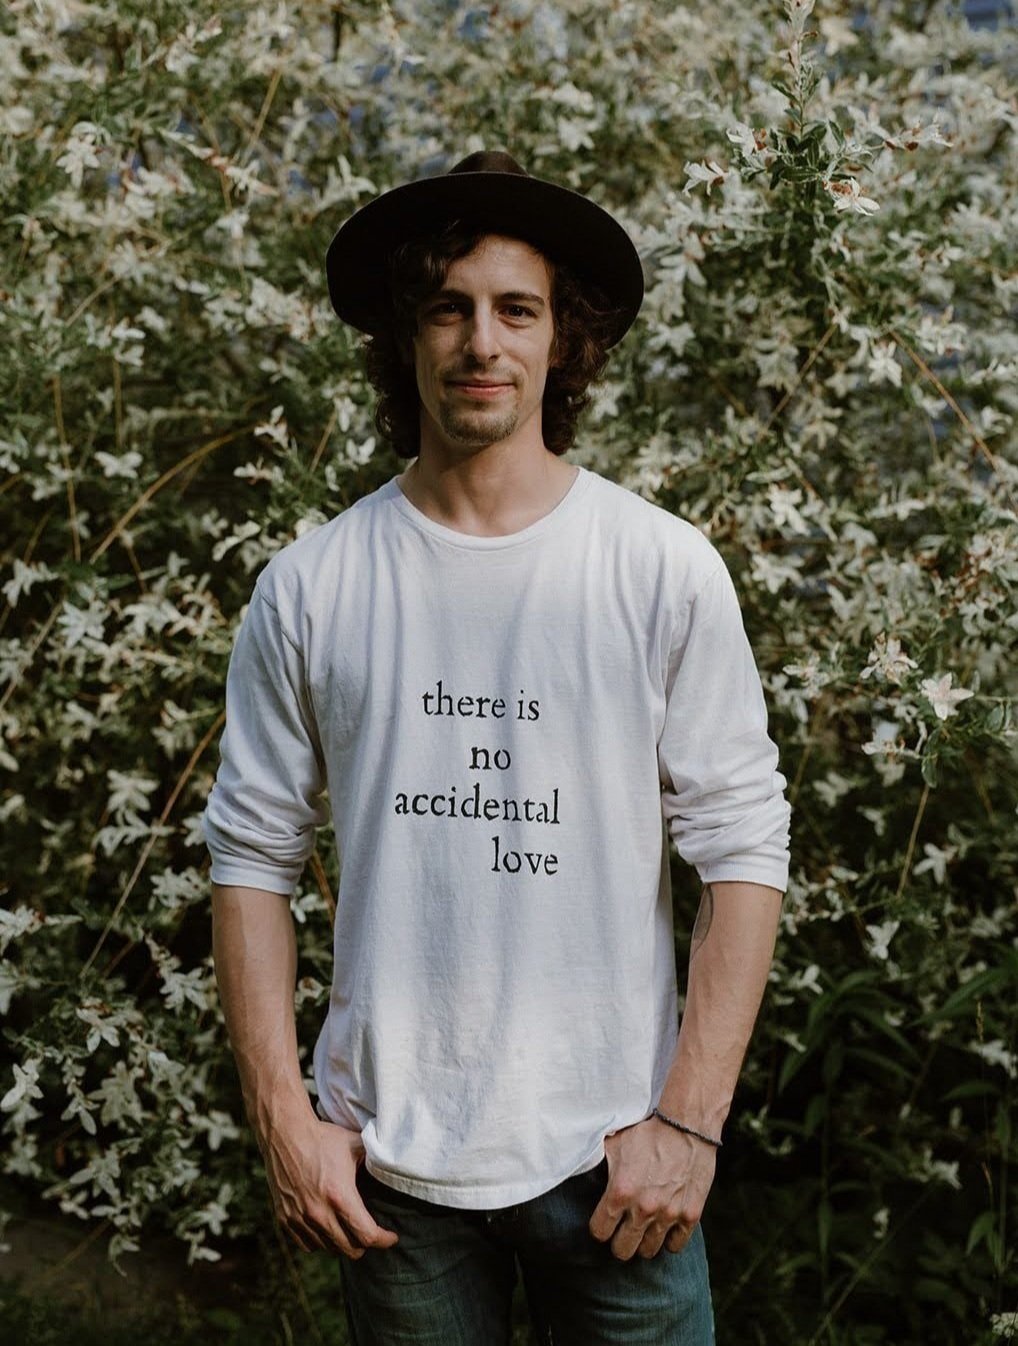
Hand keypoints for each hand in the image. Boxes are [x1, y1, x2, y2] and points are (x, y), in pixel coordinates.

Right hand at [261, 1113, 398, 1257]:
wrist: (285, 1134)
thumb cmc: (323, 1138)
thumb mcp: (355, 1145)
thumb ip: (375, 1161)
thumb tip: (394, 1168)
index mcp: (340, 1196)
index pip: (367, 1235)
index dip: (384, 1240)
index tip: (392, 1237)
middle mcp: (319, 1213)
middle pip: (350, 1249)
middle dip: (366, 1244)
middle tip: (372, 1232)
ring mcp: (300, 1219)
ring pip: (329, 1249)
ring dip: (344, 1243)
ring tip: (351, 1230)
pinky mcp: (285, 1219)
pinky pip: (308, 1245)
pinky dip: (321, 1242)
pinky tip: (329, 1229)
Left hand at [588, 1116, 716, 1260]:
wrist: (686, 1125)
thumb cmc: (648, 1132)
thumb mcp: (615, 1143)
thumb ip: (597, 1163)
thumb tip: (578, 1163)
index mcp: (620, 1192)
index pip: (599, 1232)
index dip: (599, 1227)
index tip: (604, 1221)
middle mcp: (643, 1209)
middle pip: (622, 1250)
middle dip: (619, 1241)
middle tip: (623, 1230)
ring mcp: (668, 1215)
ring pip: (649, 1251)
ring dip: (644, 1241)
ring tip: (644, 1228)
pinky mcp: (690, 1216)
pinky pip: (676, 1246)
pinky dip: (670, 1239)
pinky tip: (665, 1226)